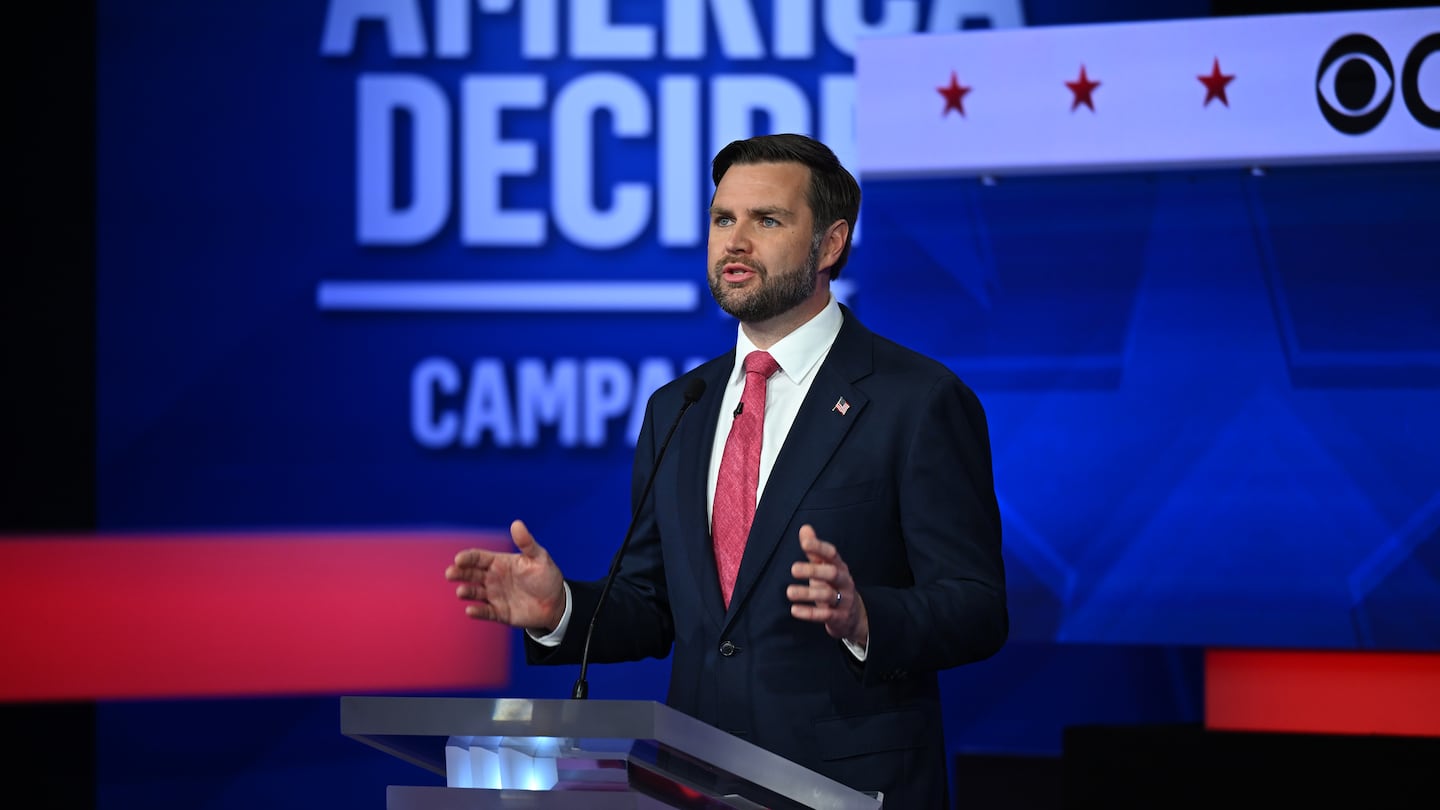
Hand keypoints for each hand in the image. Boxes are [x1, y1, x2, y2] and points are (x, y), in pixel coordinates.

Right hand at [445, 519, 566, 633]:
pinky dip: (477, 612)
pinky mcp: (499, 612)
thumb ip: (526, 543)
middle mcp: (493, 578)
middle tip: (450, 573)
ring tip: (461, 592)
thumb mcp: (539, 557)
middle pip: (471, 574)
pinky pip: (485, 612)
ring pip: (474, 592)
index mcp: (500, 562)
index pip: (478, 558)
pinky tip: (470, 610)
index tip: (459, 559)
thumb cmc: (546, 576)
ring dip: (466, 592)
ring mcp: (495, 595)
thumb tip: (517, 523)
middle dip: (459, 573)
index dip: (467, 557)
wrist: (556, 603)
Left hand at [787, 524, 868, 646]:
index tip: (805, 543)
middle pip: (832, 573)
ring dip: (807, 593)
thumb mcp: (825, 567)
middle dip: (813, 570)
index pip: (832, 554)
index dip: (819, 547)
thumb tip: (805, 529)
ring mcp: (843, 600)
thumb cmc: (833, 586)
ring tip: (789, 592)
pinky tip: (794, 610)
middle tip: (793, 569)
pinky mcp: (839, 617)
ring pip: (827, 595)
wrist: (854, 615)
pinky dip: (810, 613)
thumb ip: (814, 550)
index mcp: (839, 566)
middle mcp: (844, 581)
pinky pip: (825, 615)